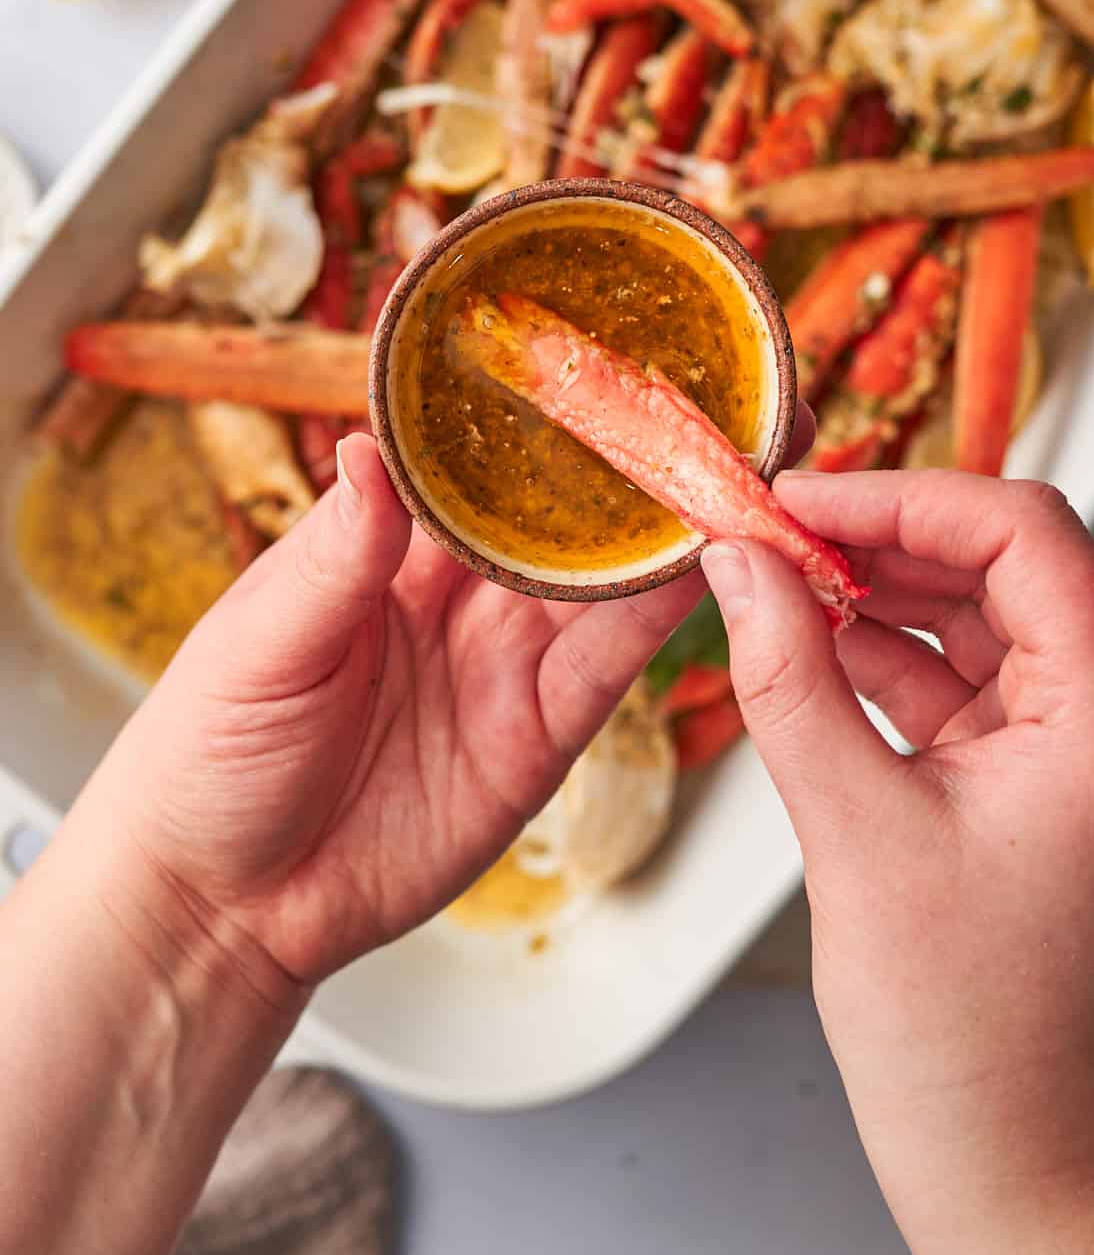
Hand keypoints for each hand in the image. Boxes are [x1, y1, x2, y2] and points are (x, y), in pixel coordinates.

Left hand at [97, 432, 711, 987]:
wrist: (225, 906)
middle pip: (557, 511)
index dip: (526, 408)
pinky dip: (657, 619)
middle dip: (620, 459)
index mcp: (387, 546)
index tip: (579, 348)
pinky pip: (608, 668)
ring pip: (601, 580)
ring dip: (661, 530)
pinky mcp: (539, 735)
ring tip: (722, 469)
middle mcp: (460, 593)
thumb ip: (335, 556)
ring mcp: (505, 661)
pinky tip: (705, 571)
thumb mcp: (261, 642)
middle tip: (690, 399)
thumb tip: (366, 449)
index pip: (471, 458)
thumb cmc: (209, 755)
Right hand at [703, 471, 1093, 1254]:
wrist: (993, 1142)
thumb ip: (787, 676)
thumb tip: (740, 562)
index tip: (802, 499)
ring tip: (778, 578)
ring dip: (879, 589)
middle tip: (773, 530)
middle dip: (883, 537)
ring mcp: (1084, 745)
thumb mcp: (850, 825)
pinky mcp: (1039, 771)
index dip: (904, 500)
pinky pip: (963, 674)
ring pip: (980, 610)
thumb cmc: (953, 1021)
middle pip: (1005, 561)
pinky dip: (888, 651)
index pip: (1025, 534)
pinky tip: (810, 639)